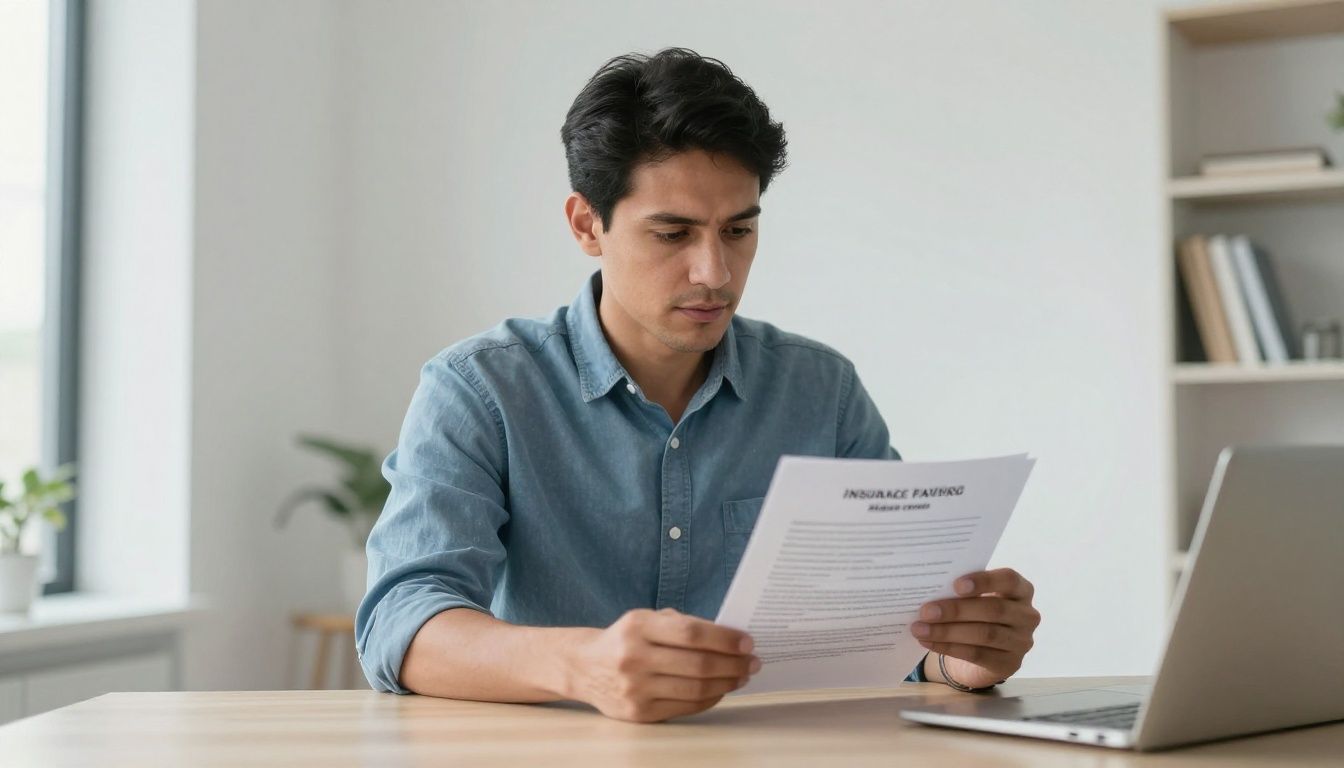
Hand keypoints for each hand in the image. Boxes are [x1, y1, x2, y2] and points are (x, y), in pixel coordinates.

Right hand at [565, 608, 759, 721]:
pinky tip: (721, 689)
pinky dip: (710, 699)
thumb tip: (728, 638)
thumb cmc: (625, 640)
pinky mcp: (638, 713)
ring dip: (727, 683)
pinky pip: (685, 707)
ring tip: (741, 676)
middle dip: (733, 663)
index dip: (724, 639)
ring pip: (695, 689)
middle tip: (753, 662)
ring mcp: (635, 688)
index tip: (747, 642)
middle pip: (698, 664)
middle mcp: (634, 657)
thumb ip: (682, 625)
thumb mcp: (646, 619)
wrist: (584, 668)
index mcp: (638, 626)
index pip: (691, 633)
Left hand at [911, 568, 1039, 689]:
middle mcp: (1027, 615)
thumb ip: (962, 591)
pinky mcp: (1010, 663)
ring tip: (920, 628)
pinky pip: (977, 655)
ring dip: (947, 632)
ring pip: (984, 634)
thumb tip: (929, 589)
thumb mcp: (977, 597)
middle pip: (993, 610)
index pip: (1009, 580)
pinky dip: (949, 648)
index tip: (956, 585)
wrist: (985, 649)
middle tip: (926, 611)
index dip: (984, 581)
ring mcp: (1022, 642)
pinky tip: (928, 642)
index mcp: (1021, 590)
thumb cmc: (978, 612)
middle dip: (956, 610)